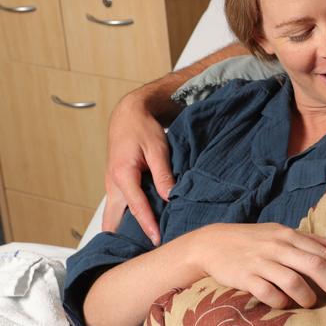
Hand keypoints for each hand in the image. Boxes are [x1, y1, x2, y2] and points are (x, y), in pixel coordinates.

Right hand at [102, 91, 175, 244]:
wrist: (129, 115)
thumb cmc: (142, 129)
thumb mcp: (158, 148)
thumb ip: (163, 173)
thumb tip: (169, 196)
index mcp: (122, 175)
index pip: (136, 208)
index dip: (147, 226)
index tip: (157, 241)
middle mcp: (113, 184)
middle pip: (113, 220)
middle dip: (123, 238)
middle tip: (139, 255)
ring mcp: (112, 186)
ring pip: (113, 216)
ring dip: (124, 230)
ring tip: (141, 247)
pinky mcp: (116, 185)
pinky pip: (119, 207)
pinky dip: (126, 219)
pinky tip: (141, 227)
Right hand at [189, 222, 325, 309]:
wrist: (213, 243)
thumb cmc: (252, 239)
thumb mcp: (281, 233)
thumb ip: (310, 240)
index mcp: (289, 235)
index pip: (323, 252)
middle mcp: (277, 246)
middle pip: (315, 265)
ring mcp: (261, 261)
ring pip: (293, 280)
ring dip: (308, 296)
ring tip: (311, 303)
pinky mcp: (245, 277)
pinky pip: (268, 292)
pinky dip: (280, 301)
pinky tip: (284, 304)